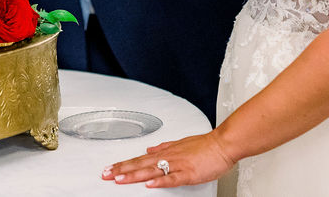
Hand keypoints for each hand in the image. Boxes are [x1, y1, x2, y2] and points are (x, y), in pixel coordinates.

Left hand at [100, 131, 235, 187]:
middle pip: (140, 164)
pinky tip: (149, 184)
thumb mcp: (180, 143)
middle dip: (122, 170)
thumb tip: (150, 148)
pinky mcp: (188, 173)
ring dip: (134, 175)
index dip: (123, 164)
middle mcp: (168, 157)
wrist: (223, 144)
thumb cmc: (205, 146)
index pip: (139, 159)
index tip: (110, 169)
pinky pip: (171, 178)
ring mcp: (177, 165)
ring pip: (151, 170)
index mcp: (165, 152)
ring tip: (119, 179)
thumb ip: (164, 147)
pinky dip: (159, 181)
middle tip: (106, 174)